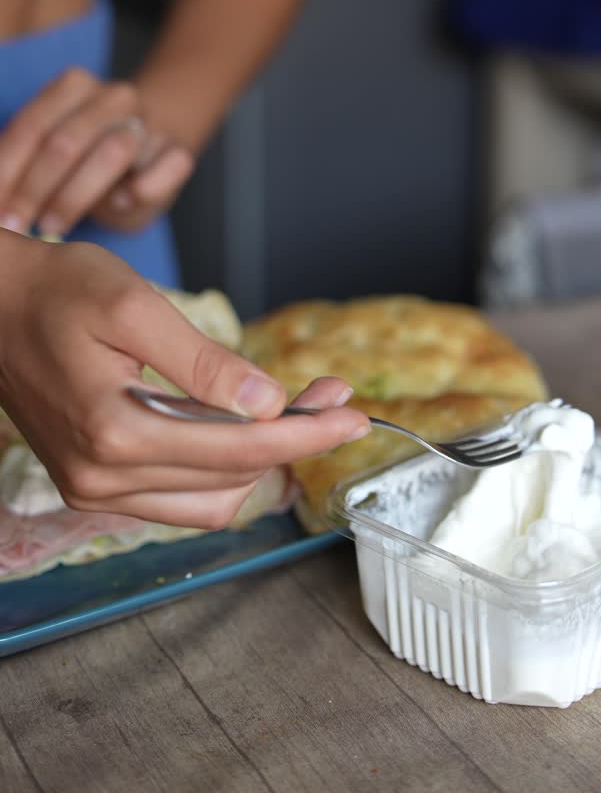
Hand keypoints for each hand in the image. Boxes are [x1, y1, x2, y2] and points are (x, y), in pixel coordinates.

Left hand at [0, 67, 194, 236]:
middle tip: (15, 226)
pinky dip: (145, 185)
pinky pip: (170, 164)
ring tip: (53, 227)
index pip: (33, 126)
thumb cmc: (89, 162)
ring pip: (114, 151)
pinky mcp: (179, 150)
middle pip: (68, 140)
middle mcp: (115, 97)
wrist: (152, 152)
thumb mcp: (51, 155)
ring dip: (76, 194)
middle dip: (34, 189)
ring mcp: (151, 123)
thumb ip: (23, 166)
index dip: (7, 170)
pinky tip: (120, 203)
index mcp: (75, 87)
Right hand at [0, 236, 368, 527]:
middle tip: (330, 395)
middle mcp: (102, 477)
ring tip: (294, 409)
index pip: (237, 448)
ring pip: (210, 501)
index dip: (304, 432)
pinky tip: (240, 428)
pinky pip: (178, 500)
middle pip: (232, 476)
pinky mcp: (94, 484)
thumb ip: (202, 362)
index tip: (352, 414)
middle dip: (292, 438)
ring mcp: (94, 489)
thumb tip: (266, 401)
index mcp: (113, 431)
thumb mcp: (134, 306)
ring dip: (261, 458)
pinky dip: (221, 471)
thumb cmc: (57, 291)